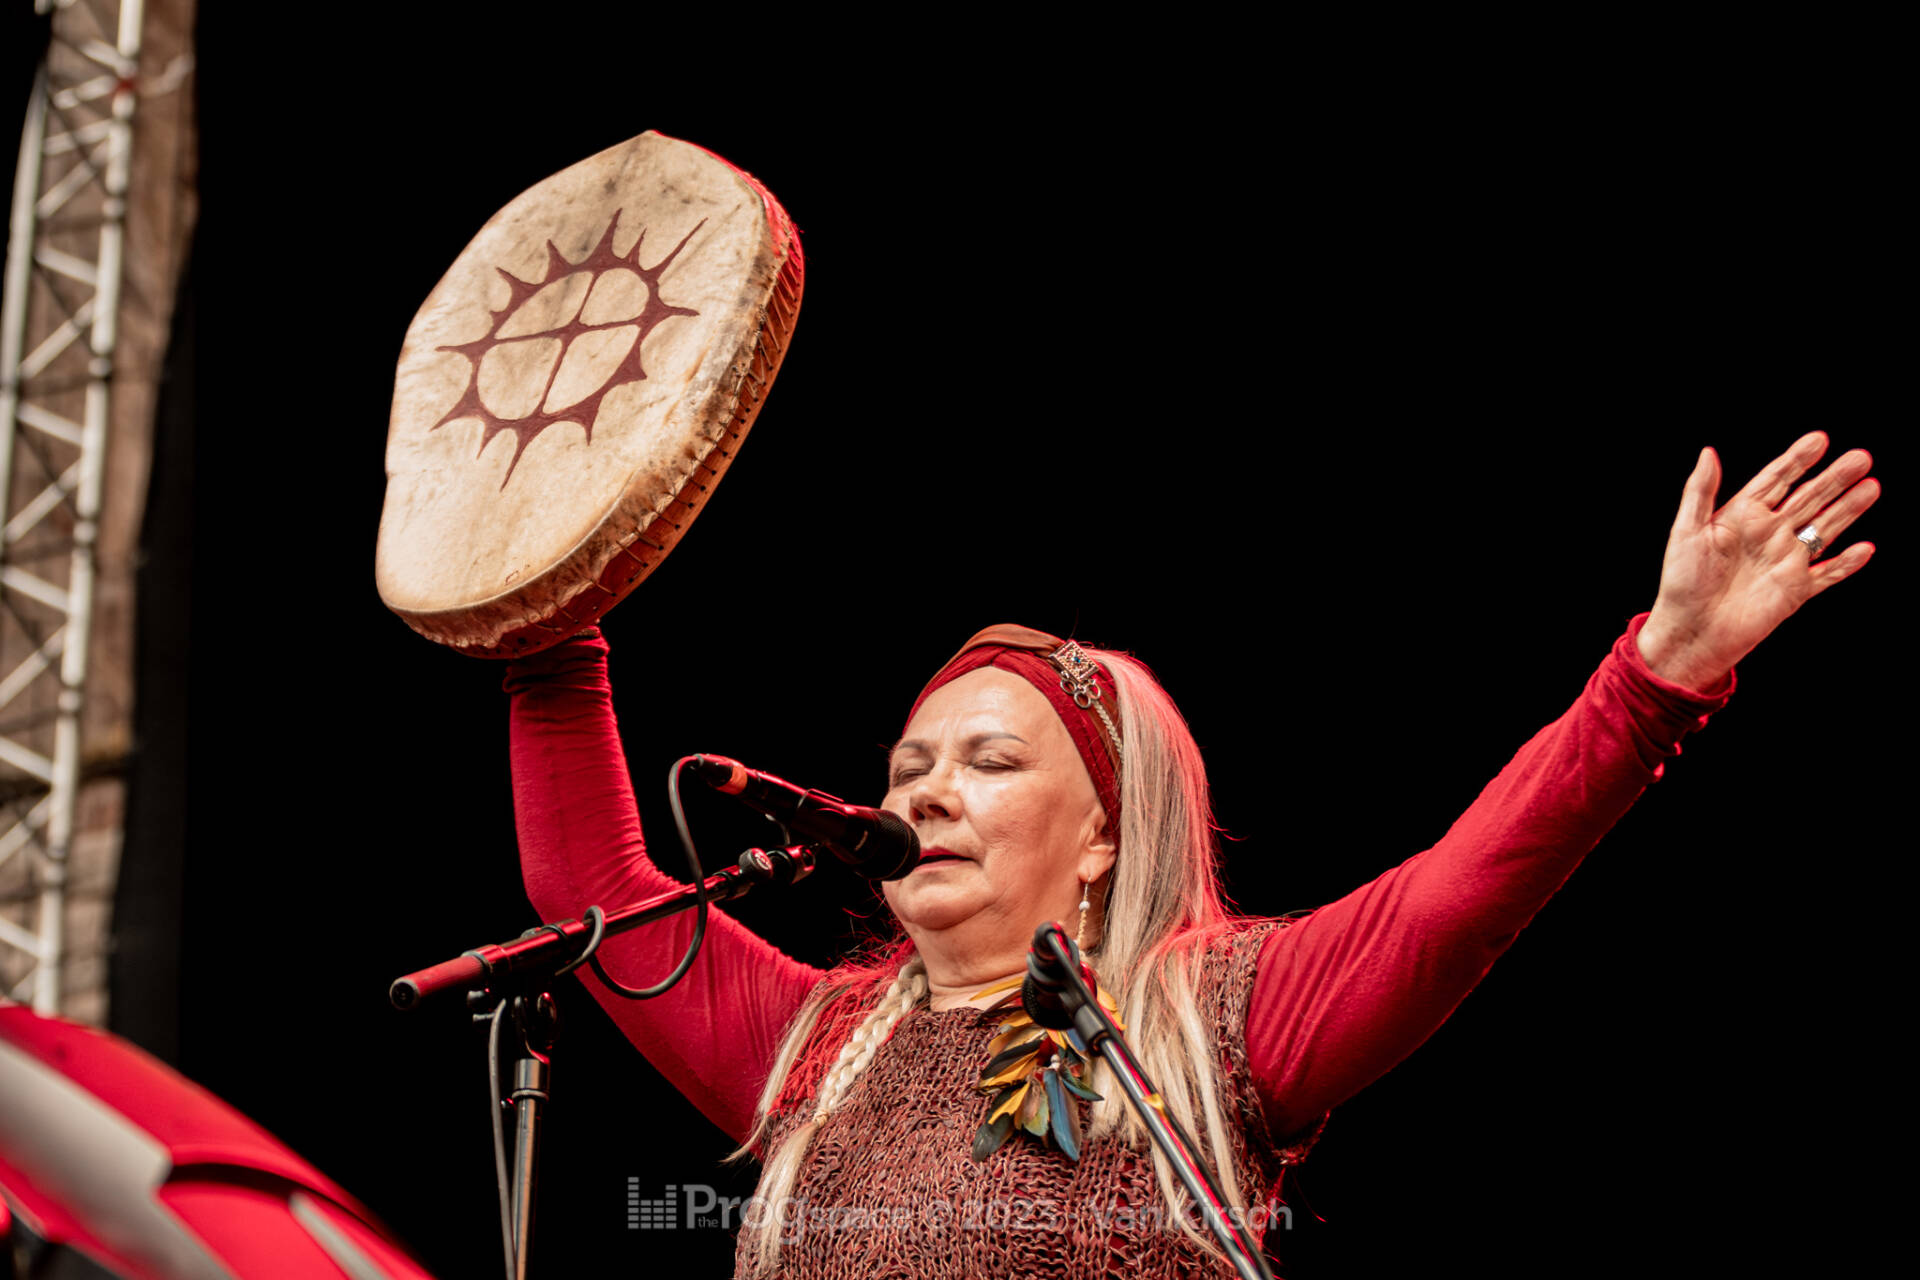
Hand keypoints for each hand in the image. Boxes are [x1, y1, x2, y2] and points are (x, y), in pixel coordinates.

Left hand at [1637, 432, 1878, 692]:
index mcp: (1742, 515)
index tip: (1820, 439)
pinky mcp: (1795, 590)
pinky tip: (1866, 548)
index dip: (1798, 459)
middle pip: (1809, 498)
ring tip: (1872, 486)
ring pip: (1825, 528)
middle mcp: (1768, 534)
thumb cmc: (1681, 582)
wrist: (1690, 632)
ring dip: (1848, 509)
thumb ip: (1700, 491)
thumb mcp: (1685, 531)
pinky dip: (1847, 563)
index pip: (1777, 480)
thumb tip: (1709, 452)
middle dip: (1835, 478)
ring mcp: (1785, 560)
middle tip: (1861, 458)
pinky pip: (1828, 573)